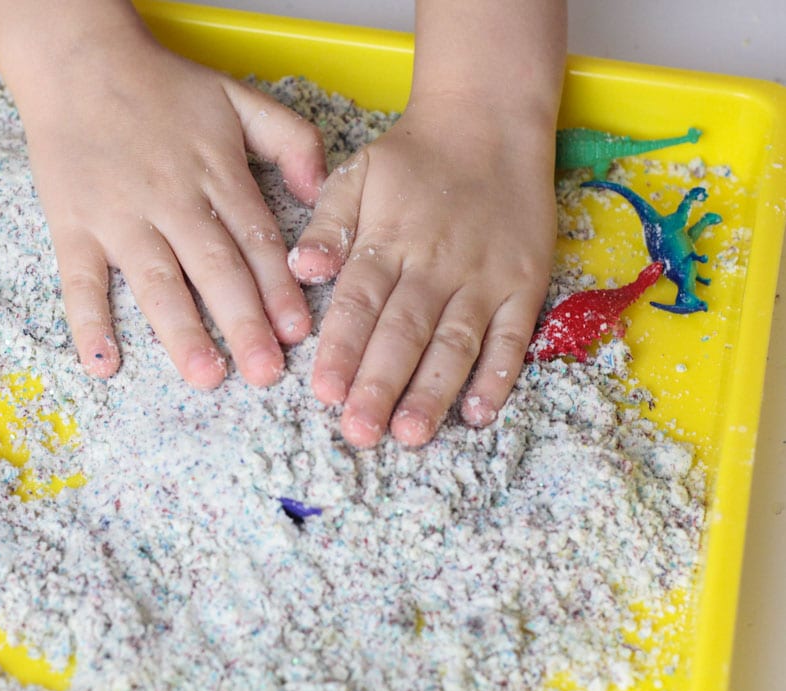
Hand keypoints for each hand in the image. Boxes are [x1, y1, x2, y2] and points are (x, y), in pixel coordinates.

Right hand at [19, 37, 325, 387]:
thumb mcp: (240, 98)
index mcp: (217, 175)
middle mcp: (173, 201)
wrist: (80, 61)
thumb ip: (290, 140)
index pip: (257, 240)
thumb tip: (317, 194)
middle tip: (266, 372)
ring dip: (182, 331)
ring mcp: (120, 216)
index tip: (298, 332)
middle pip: (215, 269)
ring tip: (206, 374)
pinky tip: (103, 364)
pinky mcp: (73, 225)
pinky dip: (88, 323)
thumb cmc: (163, 85)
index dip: (280, 288)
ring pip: (157, 281)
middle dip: (244, 323)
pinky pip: (80, 280)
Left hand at [289, 104, 556, 446]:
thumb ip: (328, 225)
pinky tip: (478, 412)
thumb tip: (301, 268)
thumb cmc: (414, 157)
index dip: (341, 348)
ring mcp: (484, 277)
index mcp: (387, 240)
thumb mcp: (357, 174)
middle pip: (404, 332)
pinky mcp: (524, 283)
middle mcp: (435, 264)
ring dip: (433, 391)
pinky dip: (498, 375)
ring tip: (410, 434)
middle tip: (359, 431)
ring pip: (455, 341)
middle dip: (379, 385)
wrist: (489, 120)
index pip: (359, 302)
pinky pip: (511, 335)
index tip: (323, 392)